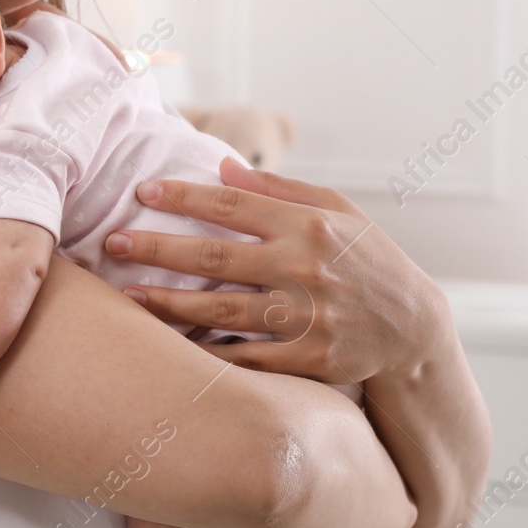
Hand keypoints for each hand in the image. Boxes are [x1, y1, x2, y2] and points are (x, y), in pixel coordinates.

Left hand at [105, 157, 452, 384]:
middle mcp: (302, 268)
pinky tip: (169, 346)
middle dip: (158, 247)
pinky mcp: (305, 360)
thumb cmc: (370, 262)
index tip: (143, 192)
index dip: (182, 195)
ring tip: (128, 295)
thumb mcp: (338, 212)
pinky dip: (205, 353)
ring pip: (219, 309)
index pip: (231, 203)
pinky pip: (242, 358)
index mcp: (306, 225)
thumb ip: (280, 190)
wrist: (413, 331)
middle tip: (114, 242)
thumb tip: (221, 166)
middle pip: (213, 255)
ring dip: (168, 302)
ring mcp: (303, 316)